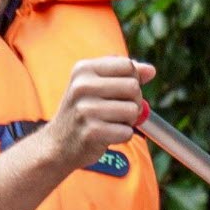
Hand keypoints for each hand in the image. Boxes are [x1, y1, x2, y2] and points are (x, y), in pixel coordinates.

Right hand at [35, 55, 155, 170]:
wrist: (58, 143)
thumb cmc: (84, 110)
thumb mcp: (97, 84)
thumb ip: (124, 74)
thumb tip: (151, 70)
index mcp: (84, 69)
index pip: (128, 66)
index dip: (132, 80)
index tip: (120, 91)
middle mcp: (82, 86)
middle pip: (133, 87)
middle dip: (134, 101)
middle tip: (118, 110)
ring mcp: (85, 110)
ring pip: (133, 111)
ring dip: (129, 121)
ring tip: (111, 122)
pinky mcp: (92, 132)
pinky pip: (127, 132)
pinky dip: (122, 136)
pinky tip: (106, 135)